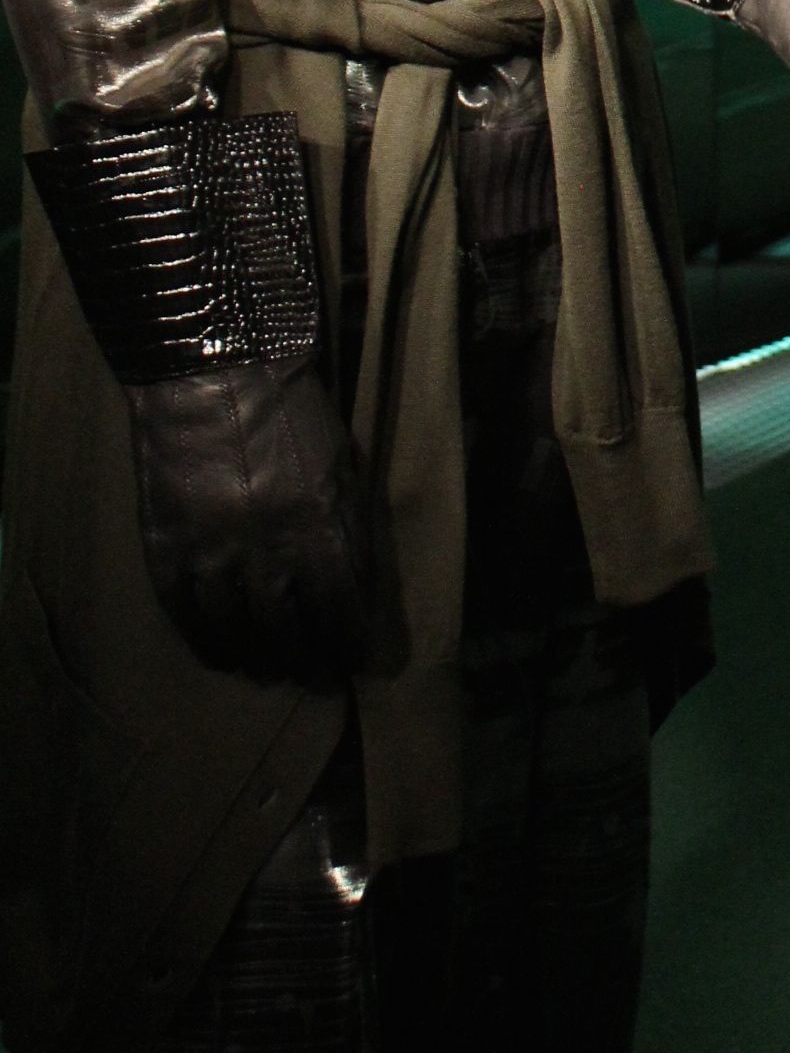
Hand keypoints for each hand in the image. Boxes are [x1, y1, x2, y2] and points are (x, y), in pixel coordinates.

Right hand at [126, 358, 367, 688]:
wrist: (213, 372)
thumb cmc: (290, 412)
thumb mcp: (341, 465)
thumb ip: (348, 527)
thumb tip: (358, 589)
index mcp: (319, 525)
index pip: (341, 610)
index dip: (350, 645)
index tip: (357, 663)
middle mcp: (266, 549)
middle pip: (290, 633)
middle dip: (309, 664)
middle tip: (317, 680)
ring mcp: (211, 552)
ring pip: (237, 634)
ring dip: (259, 662)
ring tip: (272, 673)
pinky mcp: (167, 547)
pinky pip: (186, 615)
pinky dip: (206, 643)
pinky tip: (223, 655)